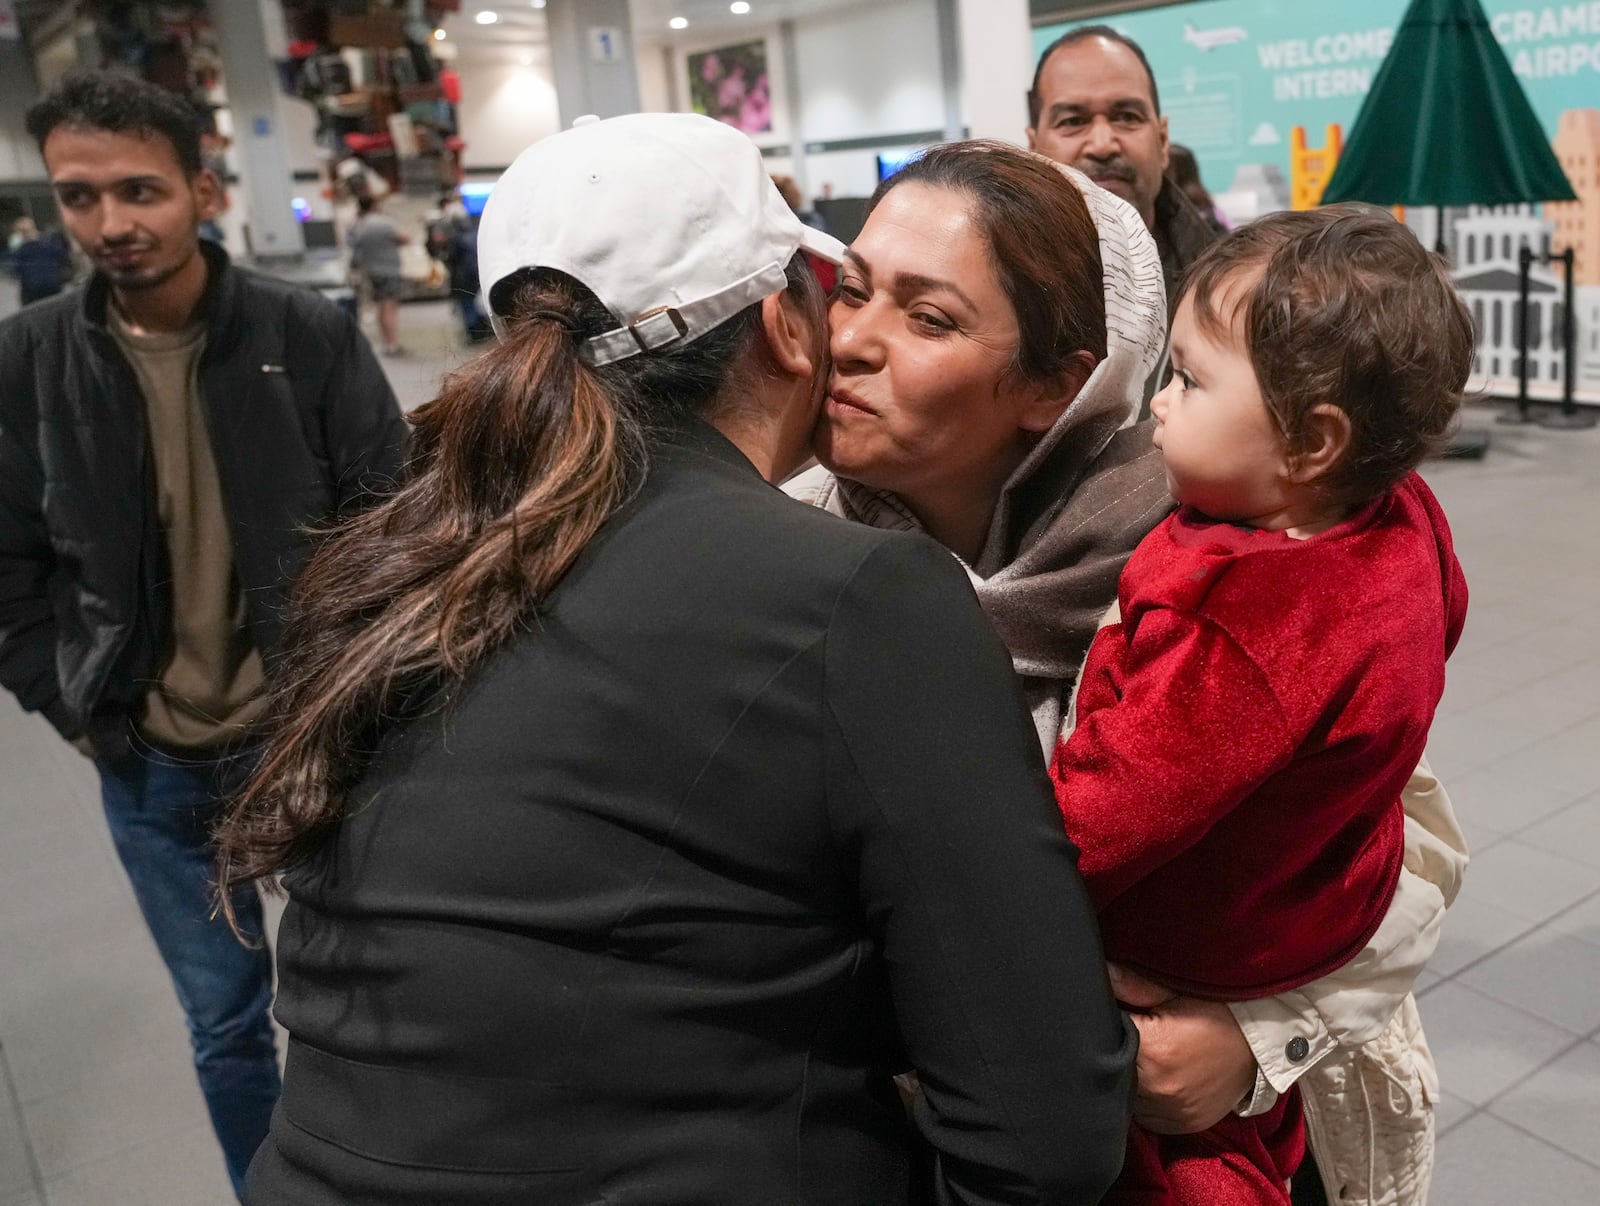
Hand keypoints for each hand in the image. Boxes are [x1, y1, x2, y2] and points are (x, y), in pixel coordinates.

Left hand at [1113, 967, 1256, 1134]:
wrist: (1259, 1047)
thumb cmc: (1217, 1014)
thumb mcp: (1175, 993)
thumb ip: (1133, 984)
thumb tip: (1103, 972)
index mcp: (1153, 1051)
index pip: (1106, 1041)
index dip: (1104, 1029)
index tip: (1111, 1019)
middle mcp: (1159, 1088)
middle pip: (1113, 1074)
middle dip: (1114, 1056)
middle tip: (1127, 1037)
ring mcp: (1172, 1111)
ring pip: (1128, 1100)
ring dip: (1128, 1082)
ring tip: (1142, 1059)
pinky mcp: (1182, 1125)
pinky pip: (1148, 1118)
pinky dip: (1146, 1102)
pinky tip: (1153, 1081)